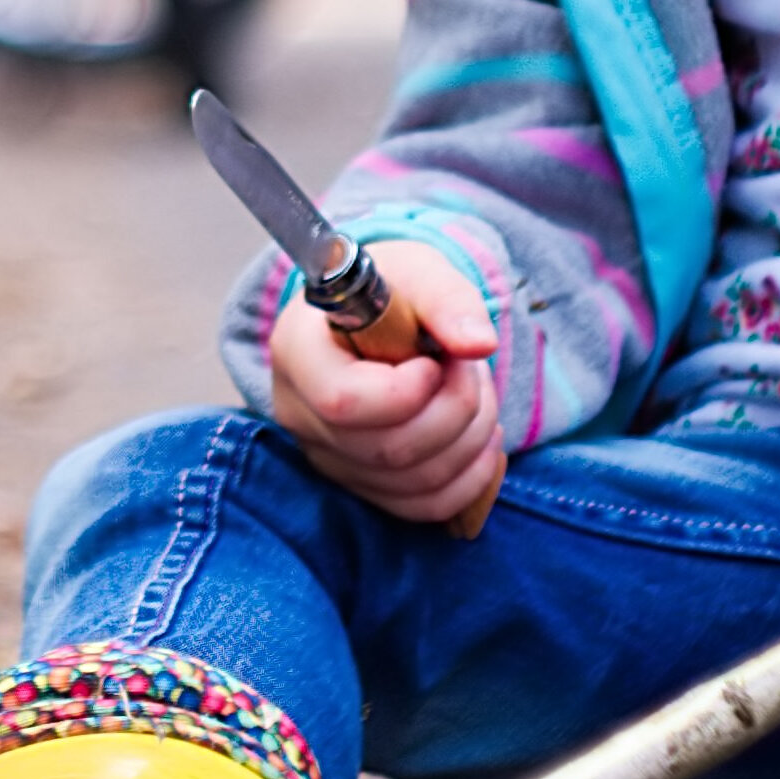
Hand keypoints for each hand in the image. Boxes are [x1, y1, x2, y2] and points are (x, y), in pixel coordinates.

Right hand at [265, 240, 503, 528]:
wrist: (381, 317)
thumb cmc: (393, 291)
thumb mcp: (420, 271)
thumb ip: (448, 299)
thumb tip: (479, 343)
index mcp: (299, 353)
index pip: (344, 402)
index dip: (406, 392)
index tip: (434, 361)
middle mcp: (301, 414)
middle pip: (387, 450)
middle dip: (455, 410)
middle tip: (469, 367)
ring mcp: (328, 458)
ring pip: (414, 483)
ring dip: (471, 439)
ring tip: (475, 390)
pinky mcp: (360, 485)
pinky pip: (424, 507)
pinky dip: (470, 476)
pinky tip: (480, 434)